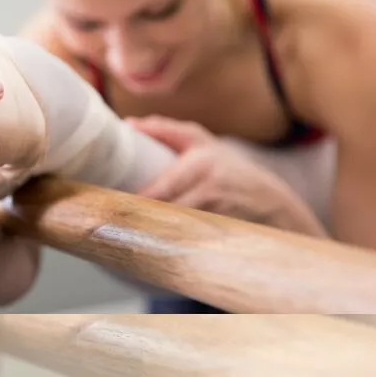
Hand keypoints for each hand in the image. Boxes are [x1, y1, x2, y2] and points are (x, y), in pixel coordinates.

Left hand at [127, 116, 326, 236]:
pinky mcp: (217, 239)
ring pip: (170, 232)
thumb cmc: (227, 168)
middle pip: (162, 213)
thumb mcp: (201, 141)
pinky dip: (164, 247)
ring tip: (119, 237)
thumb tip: (128, 125)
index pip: (159, 189)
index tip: (108, 203)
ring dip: (146, 236)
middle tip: (105, 223)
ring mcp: (215, 218)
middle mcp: (209, 191)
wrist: (271, 202)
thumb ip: (165, 131)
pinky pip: (183, 245)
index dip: (134, 201)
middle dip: (135, 220)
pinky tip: (145, 251)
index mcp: (201, 164)